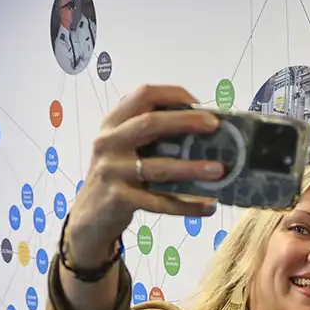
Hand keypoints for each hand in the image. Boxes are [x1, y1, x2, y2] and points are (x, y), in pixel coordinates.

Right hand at [64, 85, 225, 268]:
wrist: (90, 215)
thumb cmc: (119, 175)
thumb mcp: (125, 147)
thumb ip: (151, 135)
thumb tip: (205, 129)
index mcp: (114, 123)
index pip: (143, 95)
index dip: (173, 95)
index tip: (201, 104)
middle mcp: (109, 142)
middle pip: (149, 123)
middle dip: (186, 121)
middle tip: (216, 126)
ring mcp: (112, 171)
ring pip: (158, 167)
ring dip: (192, 168)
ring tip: (219, 170)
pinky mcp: (119, 199)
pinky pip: (159, 202)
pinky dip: (187, 205)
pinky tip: (209, 206)